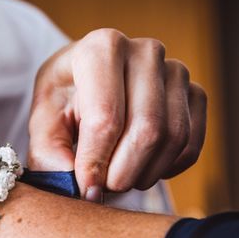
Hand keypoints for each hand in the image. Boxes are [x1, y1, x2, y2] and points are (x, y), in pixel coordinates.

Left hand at [28, 28, 206, 199]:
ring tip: (116, 179)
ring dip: (143, 174)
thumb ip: (49, 152)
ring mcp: (176, 70)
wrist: (90, 81)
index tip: (85, 188)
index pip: (106, 117)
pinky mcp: (195, 93)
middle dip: (122, 173)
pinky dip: (165, 169)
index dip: (96, 162)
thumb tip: (81, 186)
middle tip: (101, 188)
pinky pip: (190, 145)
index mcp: (101, 48)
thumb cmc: (63, 100)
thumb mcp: (43, 120)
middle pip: (147, 130)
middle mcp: (145, 52)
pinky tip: (140, 168)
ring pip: (173, 139)